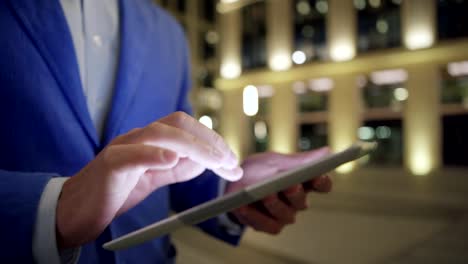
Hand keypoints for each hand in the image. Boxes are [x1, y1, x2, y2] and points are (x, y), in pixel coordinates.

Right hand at [56, 112, 242, 248]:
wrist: (76, 210)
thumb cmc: (114, 191)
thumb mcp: (153, 177)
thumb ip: (177, 168)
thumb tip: (206, 161)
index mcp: (149, 139)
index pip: (187, 129)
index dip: (213, 142)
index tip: (233, 162)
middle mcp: (137, 138)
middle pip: (178, 123)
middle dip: (209, 140)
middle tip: (230, 161)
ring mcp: (122, 148)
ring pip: (160, 133)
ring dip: (194, 146)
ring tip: (215, 162)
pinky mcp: (110, 165)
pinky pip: (131, 155)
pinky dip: (153, 154)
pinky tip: (171, 158)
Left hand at [227, 148, 331, 233]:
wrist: (234, 182)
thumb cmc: (259, 170)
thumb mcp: (276, 161)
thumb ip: (299, 161)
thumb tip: (327, 152)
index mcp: (303, 182)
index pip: (322, 185)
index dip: (322, 182)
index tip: (318, 175)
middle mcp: (297, 201)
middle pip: (302, 202)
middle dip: (296, 194)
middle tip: (290, 186)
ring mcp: (284, 215)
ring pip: (286, 215)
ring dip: (275, 205)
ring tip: (266, 195)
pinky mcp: (268, 225)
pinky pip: (266, 225)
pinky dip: (255, 215)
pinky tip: (244, 206)